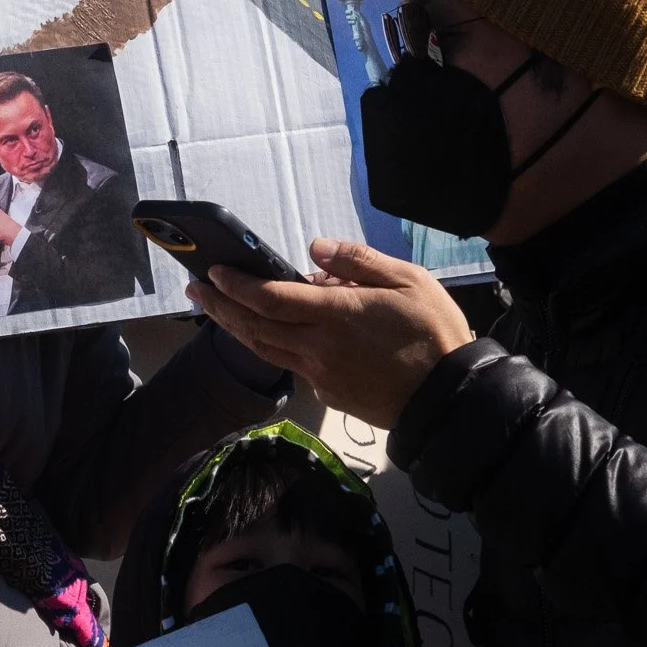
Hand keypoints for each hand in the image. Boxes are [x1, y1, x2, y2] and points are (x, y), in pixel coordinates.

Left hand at [187, 237, 472, 431]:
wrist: (450, 398)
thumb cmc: (434, 333)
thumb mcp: (409, 280)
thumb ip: (359, 261)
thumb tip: (315, 248)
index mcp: (337, 315)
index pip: (271, 299)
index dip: (237, 285)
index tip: (214, 271)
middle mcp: (320, 346)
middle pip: (255, 326)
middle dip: (220, 305)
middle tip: (196, 288)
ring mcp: (321, 374)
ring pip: (265, 349)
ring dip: (235, 328)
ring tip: (216, 308)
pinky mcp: (329, 393)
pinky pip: (290, 365)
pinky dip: (268, 346)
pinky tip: (265, 333)